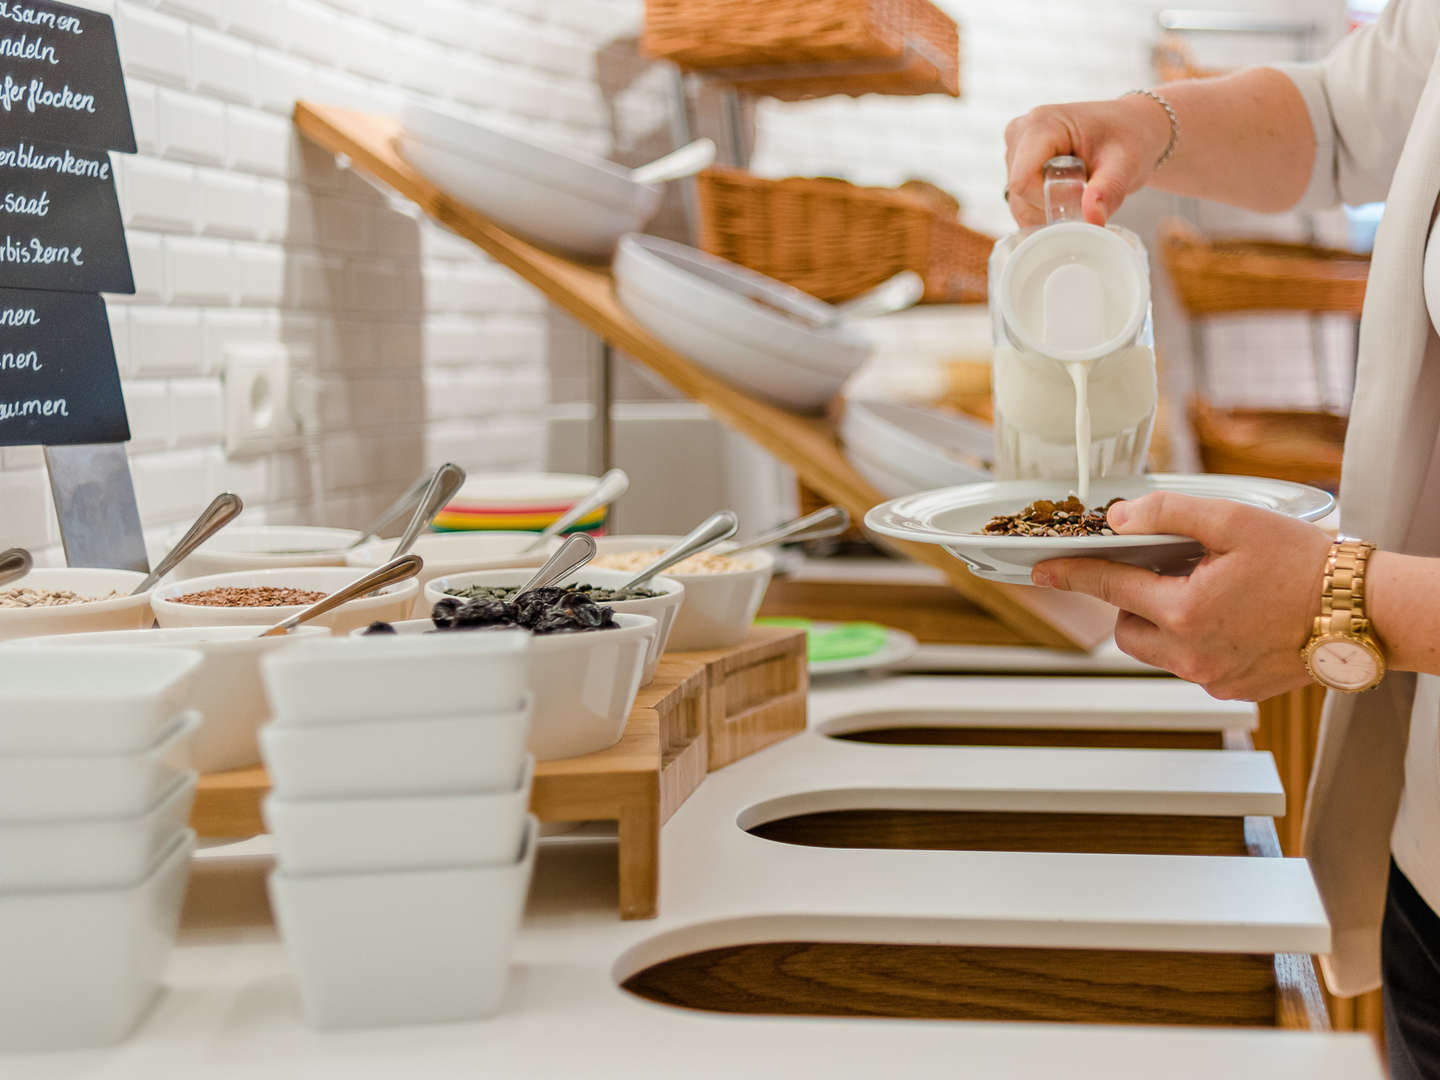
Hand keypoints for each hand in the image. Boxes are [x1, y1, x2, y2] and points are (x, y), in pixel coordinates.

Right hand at [1004, 95, 1171, 226]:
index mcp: (1040, 125)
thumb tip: (1093, 221)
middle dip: (1051, 207)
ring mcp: (1014, 150)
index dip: (1050, 198)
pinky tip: (1067, 196)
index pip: (1024, 181)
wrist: (1130, 127)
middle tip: (1086, 196)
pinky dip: (1043, 210)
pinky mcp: (1016, 164)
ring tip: (1079, 193)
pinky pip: (1021, 202)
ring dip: (1048, 211)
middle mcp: (1019, 134)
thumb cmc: (1129, 136)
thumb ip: (1108, 190)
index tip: (1082, 193)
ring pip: (1018, 202)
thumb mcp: (1125, 163)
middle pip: (1019, 193)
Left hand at [1030, 492, 1331, 700]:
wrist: (1360, 611)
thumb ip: (1168, 514)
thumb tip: (1119, 519)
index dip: (1072, 573)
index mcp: (1185, 610)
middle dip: (1132, 601)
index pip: (1110, 586)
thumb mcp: (1233, 521)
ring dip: (1163, 622)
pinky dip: (1194, 640)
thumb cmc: (1304, 564)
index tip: (1042, 569)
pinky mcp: (1232, 690)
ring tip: (1205, 592)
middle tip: (1165, 573)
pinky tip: (1229, 617)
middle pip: (1127, 628)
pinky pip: (1190, 664)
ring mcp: (1211, 677)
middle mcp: (1191, 653)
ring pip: (1156, 650)